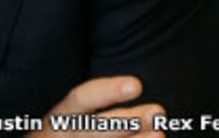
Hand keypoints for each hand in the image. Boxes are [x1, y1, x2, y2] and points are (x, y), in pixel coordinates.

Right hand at [26, 76, 164, 136]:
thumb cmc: (65, 133)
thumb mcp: (67, 117)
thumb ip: (87, 107)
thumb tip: (130, 86)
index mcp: (58, 118)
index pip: (80, 100)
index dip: (108, 92)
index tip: (136, 85)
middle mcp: (62, 134)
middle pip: (94, 130)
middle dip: (127, 123)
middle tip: (157, 112)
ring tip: (160, 133)